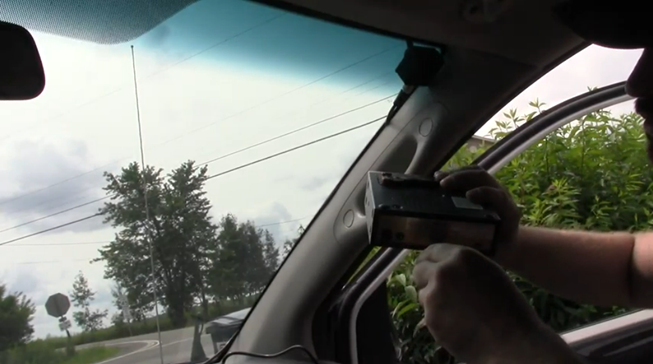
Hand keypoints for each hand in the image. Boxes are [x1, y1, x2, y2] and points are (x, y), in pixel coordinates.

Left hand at [413, 243, 579, 363]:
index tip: (429, 268)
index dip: (430, 261)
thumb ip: (463, 266)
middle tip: (437, 290)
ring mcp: (434, 295)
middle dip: (425, 279)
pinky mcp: (430, 318)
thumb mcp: (488, 273)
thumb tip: (444, 263)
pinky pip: (428, 315)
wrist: (512, 342)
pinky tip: (457, 325)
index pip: (431, 251)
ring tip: (457, 311)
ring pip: (422, 294)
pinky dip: (438, 319)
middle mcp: (443, 271)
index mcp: (461, 256)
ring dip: (432, 301)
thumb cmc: (508, 307)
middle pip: (419, 270)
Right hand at [434, 166, 520, 259]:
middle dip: (463, 178)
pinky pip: (469, 174)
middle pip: (484, 178)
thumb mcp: (491, 252)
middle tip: (443, 184)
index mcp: (508, 213)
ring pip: (476, 173)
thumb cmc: (496, 250)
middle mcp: (501, 196)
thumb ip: (477, 248)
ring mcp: (492, 188)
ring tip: (437, 178)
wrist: (507, 244)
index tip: (468, 196)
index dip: (485, 193)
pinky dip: (454, 174)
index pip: (499, 196)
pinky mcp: (482, 187)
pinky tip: (438, 178)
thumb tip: (452, 246)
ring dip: (456, 173)